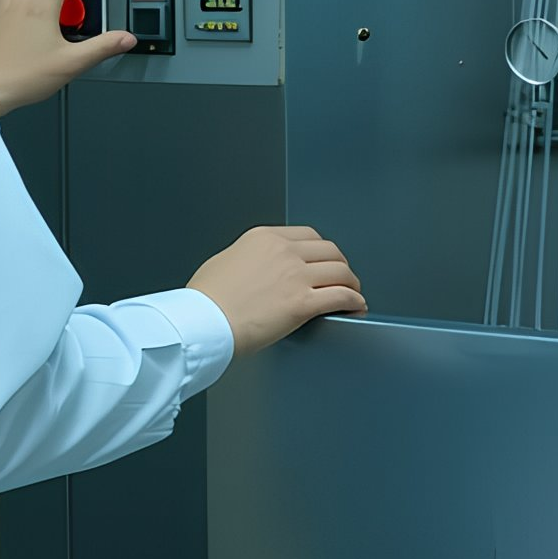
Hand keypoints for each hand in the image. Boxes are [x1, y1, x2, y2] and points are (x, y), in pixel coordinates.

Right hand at [188, 226, 366, 354]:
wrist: (201, 323)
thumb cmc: (204, 300)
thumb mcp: (224, 262)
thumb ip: (249, 258)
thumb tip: (259, 268)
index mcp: (265, 238)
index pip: (309, 236)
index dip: (323, 251)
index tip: (326, 261)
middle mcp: (284, 252)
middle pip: (330, 251)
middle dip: (340, 265)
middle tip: (343, 279)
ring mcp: (295, 276)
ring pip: (341, 272)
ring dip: (351, 284)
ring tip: (353, 294)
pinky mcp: (302, 304)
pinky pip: (341, 297)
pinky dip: (355, 301)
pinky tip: (356, 307)